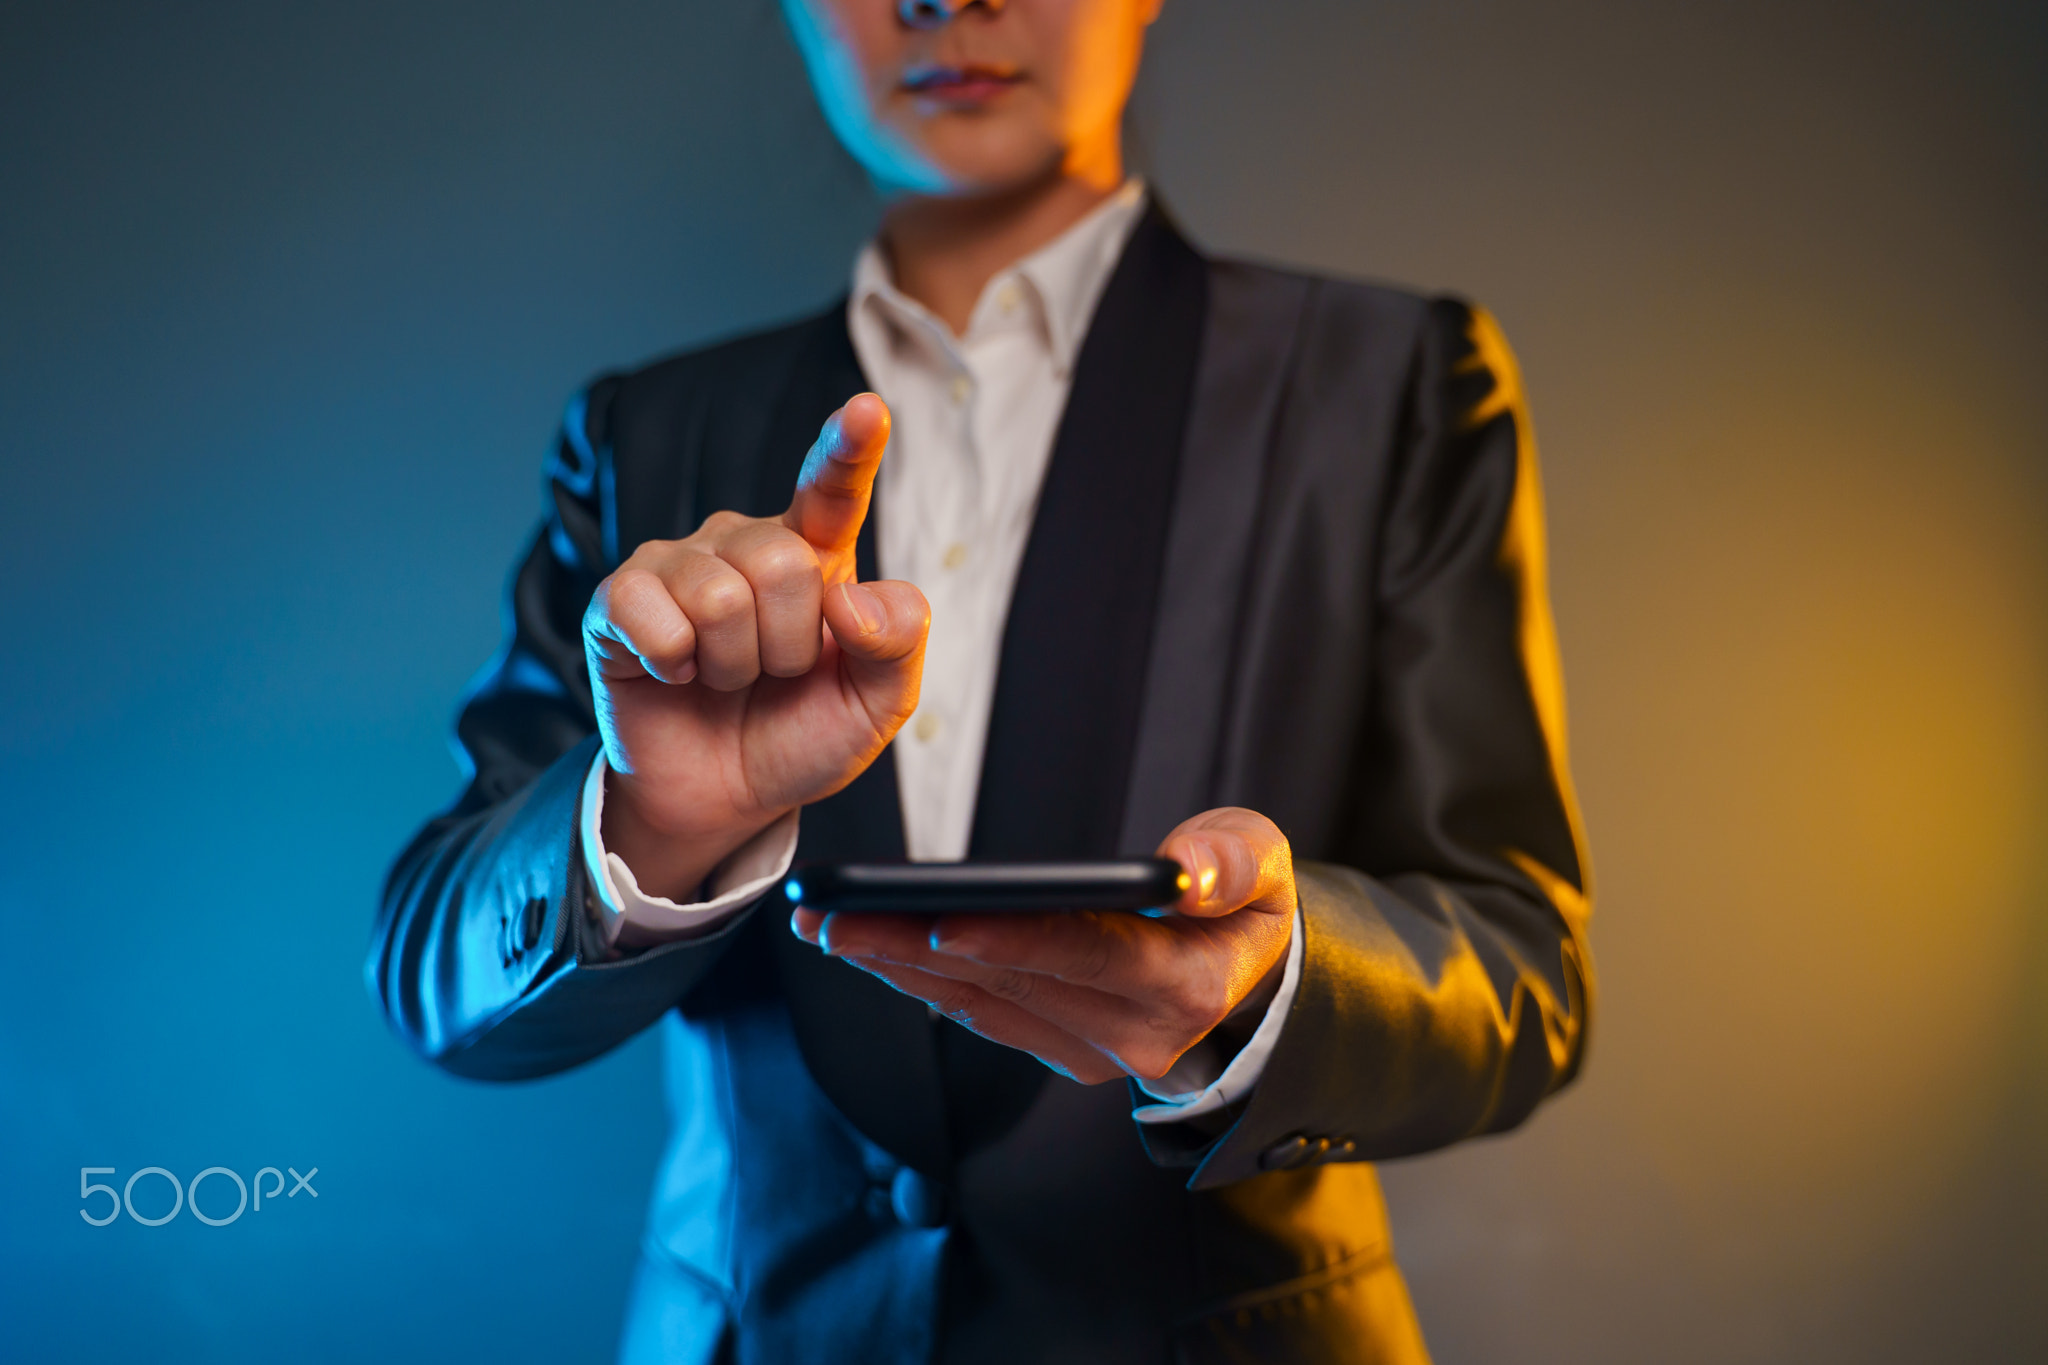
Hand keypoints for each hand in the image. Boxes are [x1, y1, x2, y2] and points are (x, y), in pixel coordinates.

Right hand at [583, 394, 928, 898]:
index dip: (848, 447)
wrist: (723, 798)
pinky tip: (673, 673)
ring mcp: (678, 564)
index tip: (867, 409)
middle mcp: (744, 542)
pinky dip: (673, 665)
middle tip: (772, 674)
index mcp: (816, 555)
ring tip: (725, 678)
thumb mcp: (876, 705)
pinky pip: (655, 617)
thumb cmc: (798, 734)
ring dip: (734, 664)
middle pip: (783, 563)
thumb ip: (896, 643)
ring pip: (722, 596)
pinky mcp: (619, 598)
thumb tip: (851, 595)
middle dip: (788, 644)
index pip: (833, 488)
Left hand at [793, 808, 1296, 1084]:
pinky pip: (980, 1016)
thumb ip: (1236, 862)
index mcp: (1182, 986)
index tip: (940, 920)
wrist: (1254, 989)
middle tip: (835, 913)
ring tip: (827, 925)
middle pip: (1009, 984)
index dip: (1011, 940)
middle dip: (912, 946)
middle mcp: (1130, 1034)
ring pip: (979, 1005)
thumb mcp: (1270, 871)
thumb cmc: (1249, 913)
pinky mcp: (1059, 1050)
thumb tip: (1188, 871)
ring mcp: (1090, 1051)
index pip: (1084, 958)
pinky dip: (921, 982)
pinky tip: (871, 951)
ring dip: (897, 966)